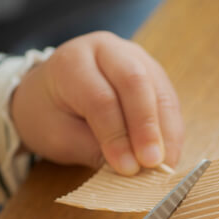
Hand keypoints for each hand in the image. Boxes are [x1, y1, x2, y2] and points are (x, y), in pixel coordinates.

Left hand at [10, 31, 183, 174]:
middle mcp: (105, 49)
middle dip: (147, 127)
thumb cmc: (49, 115)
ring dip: (166, 130)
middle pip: (135, 83)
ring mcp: (133, 55)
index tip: (128, 168)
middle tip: (153, 163)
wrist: (48, 93)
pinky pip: (168, 98)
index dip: (116, 135)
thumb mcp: (59, 137)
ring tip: (165, 164)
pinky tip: (169, 153)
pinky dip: (171, 128)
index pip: (100, 98)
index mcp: (72, 61)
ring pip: (158, 89)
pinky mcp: (152, 70)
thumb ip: (94, 150)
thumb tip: (133, 169)